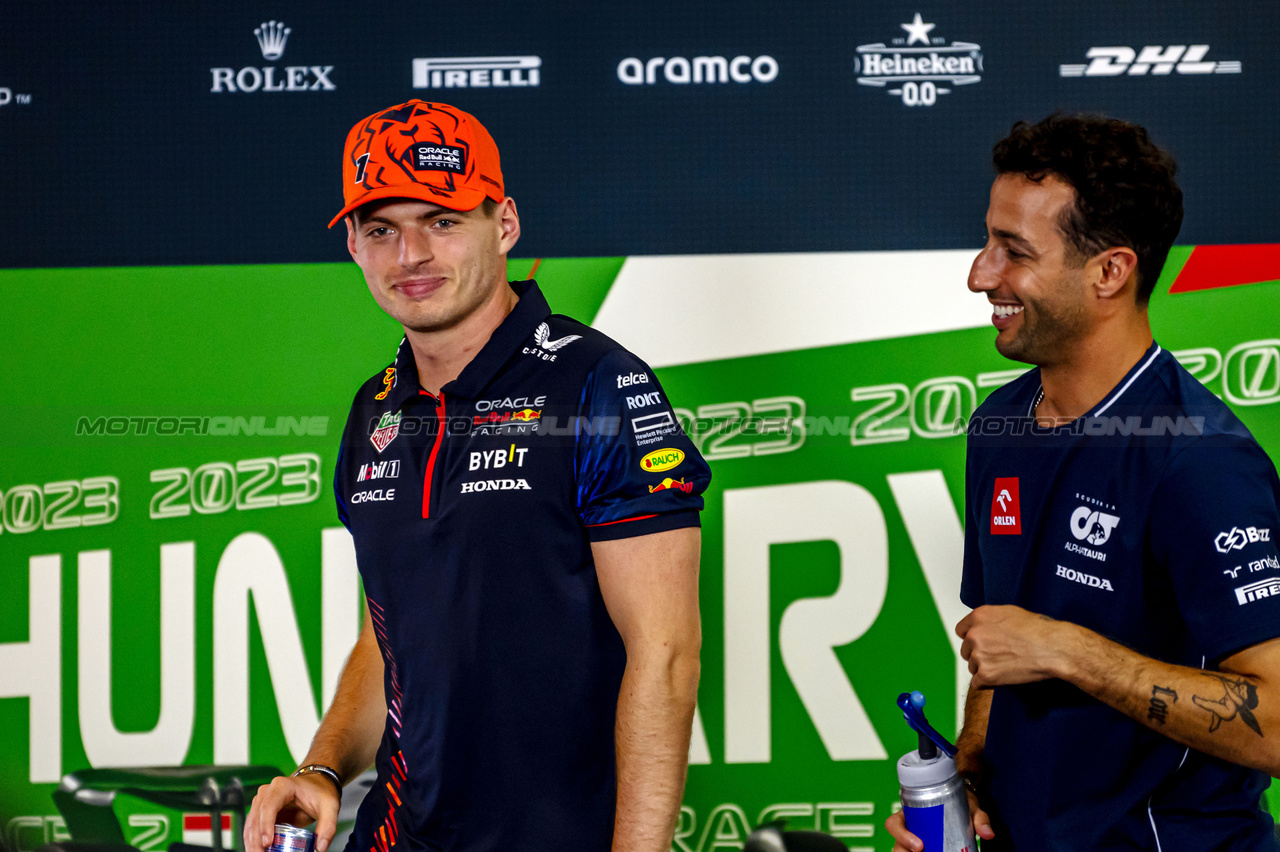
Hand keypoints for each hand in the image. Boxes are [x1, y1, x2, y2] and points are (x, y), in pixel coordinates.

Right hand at [244, 774, 340, 851]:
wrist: (316, 784)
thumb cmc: (321, 792)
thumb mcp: (330, 806)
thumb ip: (328, 826)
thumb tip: (320, 848)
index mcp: (282, 786)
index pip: (269, 806)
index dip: (265, 825)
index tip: (267, 843)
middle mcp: (268, 792)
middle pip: (256, 818)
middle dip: (256, 840)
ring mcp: (262, 801)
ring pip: (250, 824)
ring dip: (251, 843)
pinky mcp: (261, 812)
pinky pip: (252, 828)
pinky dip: (252, 841)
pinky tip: (258, 851)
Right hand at [883, 788, 993, 850]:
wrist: (964, 802)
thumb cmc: (961, 801)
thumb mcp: (970, 806)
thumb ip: (980, 818)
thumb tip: (988, 835)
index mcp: (911, 811)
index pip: (894, 824)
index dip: (902, 836)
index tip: (920, 846)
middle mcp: (908, 826)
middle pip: (896, 843)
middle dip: (905, 851)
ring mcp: (913, 838)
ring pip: (902, 850)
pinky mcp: (922, 847)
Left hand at [956, 605, 1071, 687]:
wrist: (1053, 648)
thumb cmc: (1039, 630)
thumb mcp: (1009, 613)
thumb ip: (990, 620)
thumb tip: (984, 626)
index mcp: (979, 616)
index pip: (961, 631)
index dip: (972, 638)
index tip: (981, 644)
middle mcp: (975, 634)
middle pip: (966, 650)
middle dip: (979, 654)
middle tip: (999, 657)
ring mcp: (979, 655)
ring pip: (973, 667)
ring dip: (985, 669)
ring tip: (1006, 665)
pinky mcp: (986, 674)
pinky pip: (977, 683)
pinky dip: (988, 683)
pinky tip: (1003, 677)